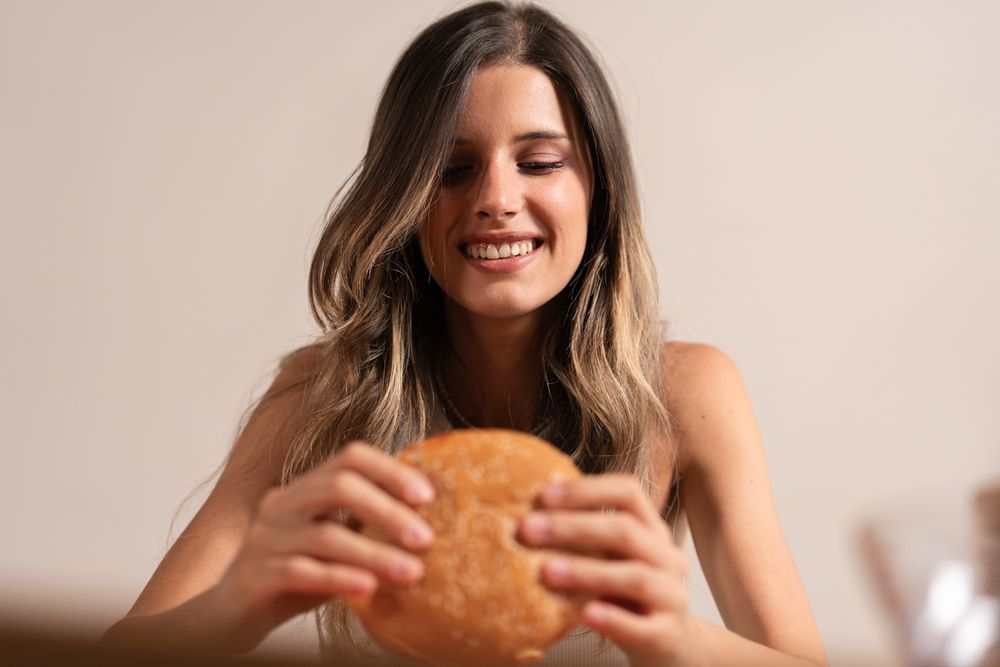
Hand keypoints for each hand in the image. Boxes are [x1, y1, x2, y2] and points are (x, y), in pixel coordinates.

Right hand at [213, 442, 435, 651]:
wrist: (226, 620)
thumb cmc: (292, 581)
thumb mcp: (333, 548)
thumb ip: (365, 530)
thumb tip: (427, 525)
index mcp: (302, 490)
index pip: (348, 458)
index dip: (390, 471)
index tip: (427, 496)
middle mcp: (280, 505)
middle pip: (339, 487)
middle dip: (388, 511)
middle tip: (426, 539)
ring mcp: (263, 539)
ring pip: (325, 536)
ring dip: (375, 554)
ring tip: (412, 573)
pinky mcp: (253, 576)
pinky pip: (301, 572)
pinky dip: (340, 578)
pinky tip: (369, 588)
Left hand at [518, 474, 689, 666]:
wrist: (668, 641)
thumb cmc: (627, 593)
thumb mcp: (612, 559)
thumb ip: (585, 537)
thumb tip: (532, 513)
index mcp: (653, 530)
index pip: (627, 492)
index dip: (586, 490)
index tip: (542, 495)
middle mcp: (668, 557)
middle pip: (626, 531)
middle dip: (573, 527)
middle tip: (528, 529)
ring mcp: (672, 596)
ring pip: (636, 577)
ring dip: (587, 572)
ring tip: (547, 571)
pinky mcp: (669, 635)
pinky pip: (643, 627)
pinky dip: (613, 620)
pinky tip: (585, 614)